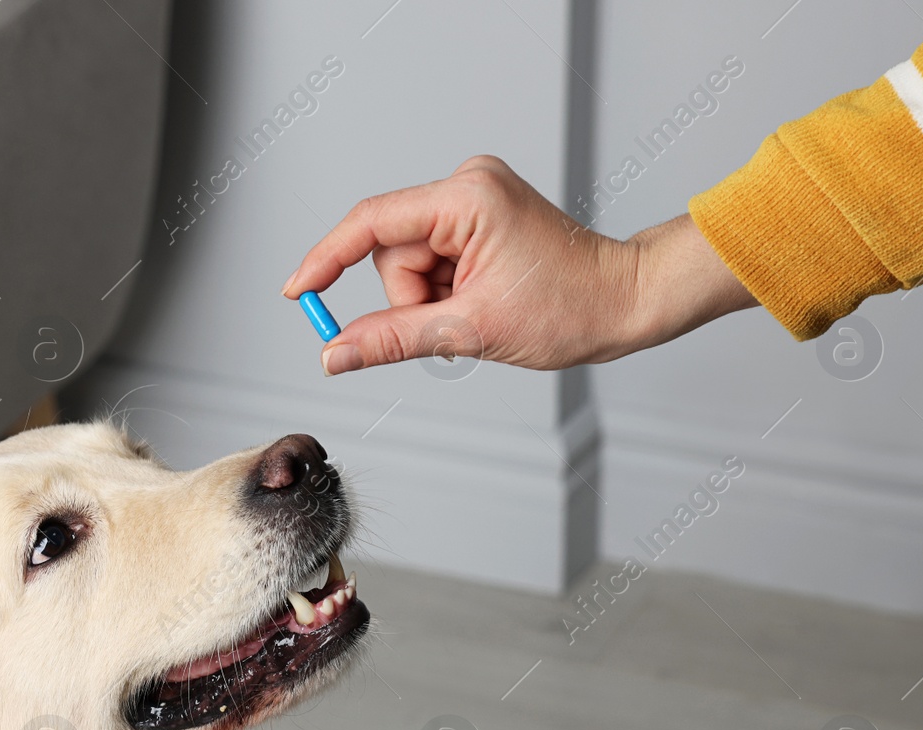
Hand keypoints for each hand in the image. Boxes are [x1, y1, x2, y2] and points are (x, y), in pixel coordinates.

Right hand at [281, 155, 756, 373]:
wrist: (624, 301)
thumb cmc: (570, 308)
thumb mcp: (469, 331)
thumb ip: (391, 340)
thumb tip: (335, 352)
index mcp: (466, 198)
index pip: (371, 223)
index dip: (326, 259)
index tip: (298, 293)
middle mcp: (467, 184)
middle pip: (391, 252)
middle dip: (412, 299)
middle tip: (457, 322)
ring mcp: (473, 198)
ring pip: (409, 262)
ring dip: (430, 300)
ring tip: (478, 312)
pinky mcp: (478, 215)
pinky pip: (431, 259)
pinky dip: (444, 291)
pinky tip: (479, 300)